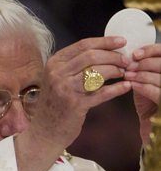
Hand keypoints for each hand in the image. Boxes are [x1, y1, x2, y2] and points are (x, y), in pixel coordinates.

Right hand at [16, 36, 131, 170]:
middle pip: (92, 56)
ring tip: (124, 73)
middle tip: (126, 61)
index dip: (105, 42)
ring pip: (98, 72)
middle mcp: (58, 73)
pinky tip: (125, 87)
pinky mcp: (75, 105)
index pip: (83, 45)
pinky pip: (102, 93)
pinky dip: (117, 89)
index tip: (121, 42)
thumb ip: (73, 65)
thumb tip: (103, 52)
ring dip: (116, 71)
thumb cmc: (55, 102)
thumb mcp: (56, 78)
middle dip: (114, 56)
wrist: (45, 129)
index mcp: (54, 63)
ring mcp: (66, 89)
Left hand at [124, 44, 160, 144]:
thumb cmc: (150, 104)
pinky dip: (145, 87)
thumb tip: (131, 58)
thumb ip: (143, 71)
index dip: (151, 50)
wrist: (155, 130)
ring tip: (128, 75)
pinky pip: (158, 92)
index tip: (135, 54)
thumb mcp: (147, 84)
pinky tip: (133, 85)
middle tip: (129, 67)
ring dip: (141, 75)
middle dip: (144, 63)